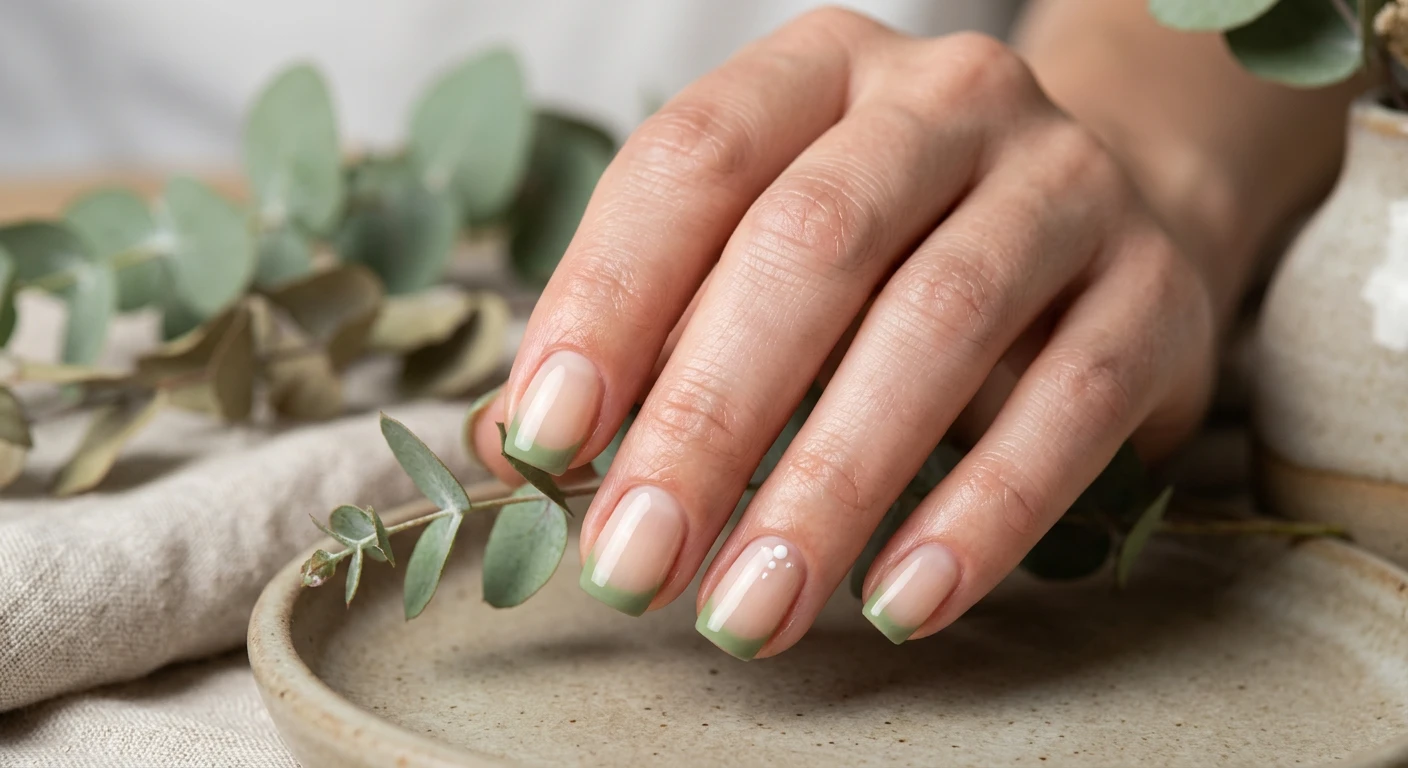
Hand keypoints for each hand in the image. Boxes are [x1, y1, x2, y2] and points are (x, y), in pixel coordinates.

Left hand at [470, 8, 1215, 657]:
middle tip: (635, 562)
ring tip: (750, 609)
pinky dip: (980, 514)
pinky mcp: (1153, 290)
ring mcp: (1064, 185)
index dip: (608, 297)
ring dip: (832, 483)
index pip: (693, 161)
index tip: (546, 439)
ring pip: (938, 323)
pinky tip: (901, 600)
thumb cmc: (893, 248)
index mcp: (819, 72)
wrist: (1113, 211)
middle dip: (709, 417)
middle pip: (811, 243)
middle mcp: (944, 102)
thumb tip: (518, 444)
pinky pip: (1069, 406)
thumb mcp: (765, 249)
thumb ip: (654, 325)